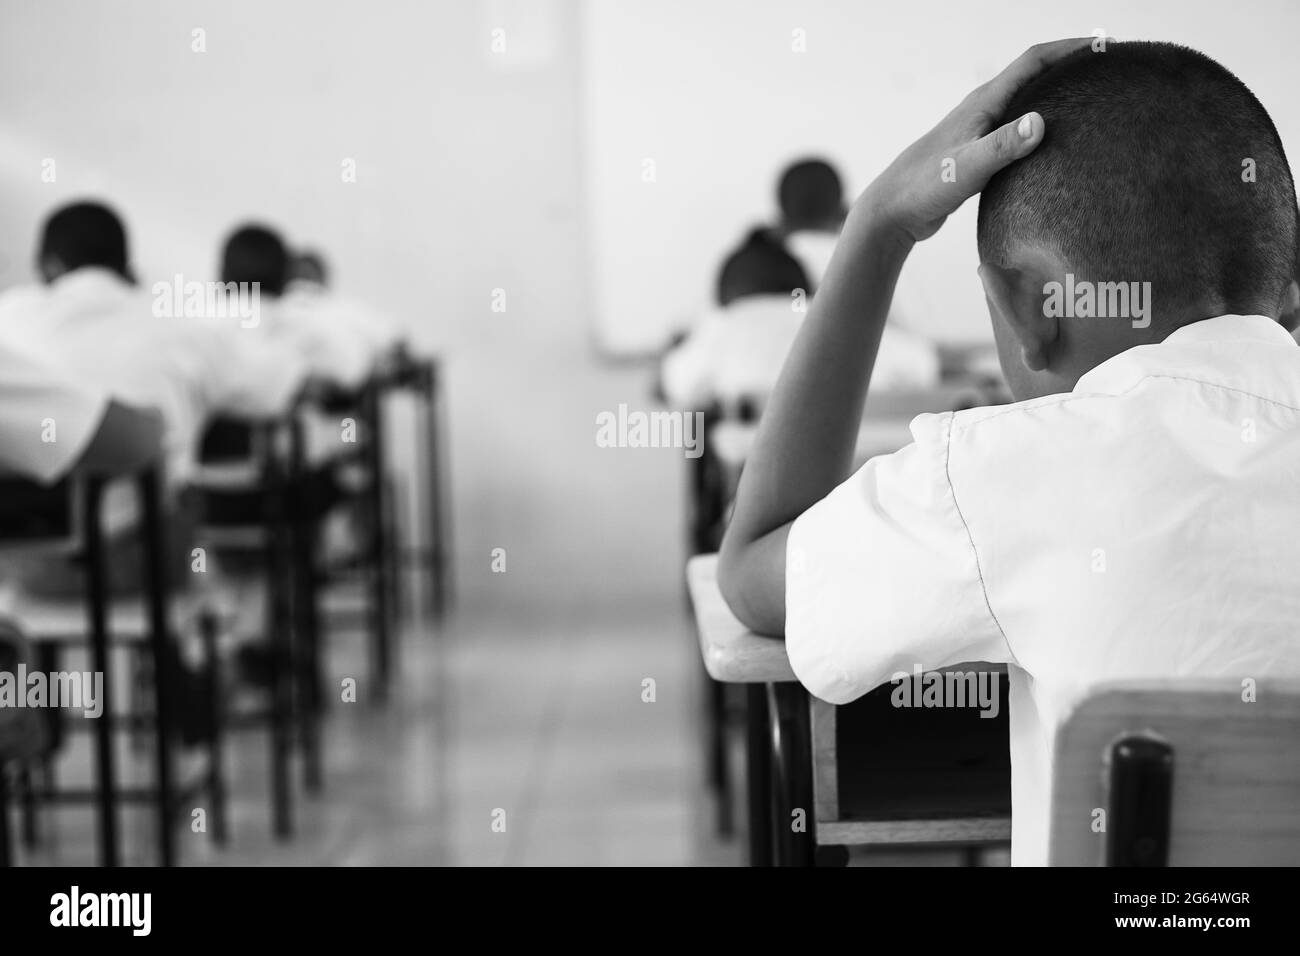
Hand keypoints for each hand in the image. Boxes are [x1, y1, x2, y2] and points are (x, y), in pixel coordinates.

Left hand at [863, 38, 1097, 243]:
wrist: (891, 212)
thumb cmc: (923, 188)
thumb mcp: (965, 169)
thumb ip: (1001, 147)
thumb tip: (1041, 122)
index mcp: (984, 103)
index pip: (1034, 61)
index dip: (1070, 49)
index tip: (1105, 45)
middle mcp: (983, 110)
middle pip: (1034, 76)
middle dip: (1071, 65)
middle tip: (1109, 68)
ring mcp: (980, 131)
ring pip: (1026, 104)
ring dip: (1058, 96)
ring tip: (1092, 100)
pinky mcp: (978, 153)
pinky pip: (1017, 131)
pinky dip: (1041, 128)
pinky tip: (1057, 145)